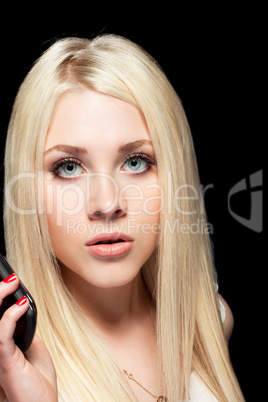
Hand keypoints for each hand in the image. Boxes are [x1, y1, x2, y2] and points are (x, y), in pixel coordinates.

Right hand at [0, 274, 56, 400]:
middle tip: (10, 278)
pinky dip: (10, 315)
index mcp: (0, 348)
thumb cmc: (37, 385)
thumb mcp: (33, 352)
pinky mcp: (4, 360)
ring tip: (12, 282)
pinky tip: (22, 305)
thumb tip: (23, 313)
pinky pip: (1, 334)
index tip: (9, 283)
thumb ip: (25, 333)